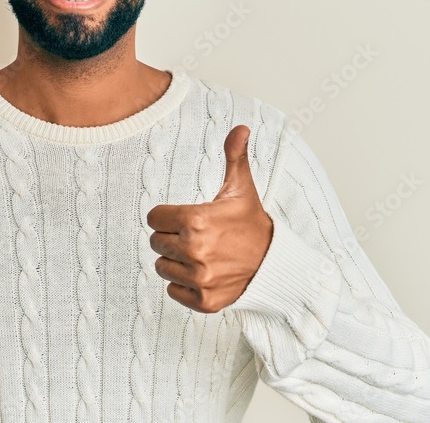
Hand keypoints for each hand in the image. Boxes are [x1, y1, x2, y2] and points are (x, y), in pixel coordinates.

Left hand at [146, 124, 273, 313]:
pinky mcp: (203, 301)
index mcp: (196, 220)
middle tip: (198, 236)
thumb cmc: (251, 222)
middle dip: (173, 237)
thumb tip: (241, 127)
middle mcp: (194, 250)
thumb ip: (234, 156)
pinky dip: (184, 285)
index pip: (154, 218)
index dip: (168, 216)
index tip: (186, 218)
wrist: (275, 263)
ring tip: (201, 254)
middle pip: (156, 242)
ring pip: (162, 267)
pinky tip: (204, 274)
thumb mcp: (241, 188)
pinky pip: (173, 291)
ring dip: (176, 261)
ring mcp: (199, 278)